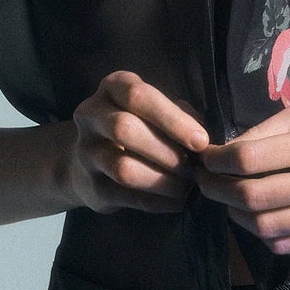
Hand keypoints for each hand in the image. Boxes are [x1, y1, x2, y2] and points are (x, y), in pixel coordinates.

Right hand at [64, 70, 210, 214]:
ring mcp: (86, 152)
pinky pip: (127, 196)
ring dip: (163, 180)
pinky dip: (158, 201)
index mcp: (112, 87)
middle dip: (166, 151)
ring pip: (123, 168)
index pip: (137, 96)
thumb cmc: (141, 126)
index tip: (200, 141)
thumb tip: (203, 137)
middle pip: (124, 129)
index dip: (172, 119)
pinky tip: (176, 200)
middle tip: (193, 167)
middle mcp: (91, 115)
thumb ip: (179, 115)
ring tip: (186, 185)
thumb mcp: (157, 110)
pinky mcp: (91, 187)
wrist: (92, 162)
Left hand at [191, 101, 289, 254]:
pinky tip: (254, 216)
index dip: (217, 161)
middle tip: (203, 181)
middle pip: (252, 196)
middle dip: (215, 190)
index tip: (205, 157)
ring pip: (265, 227)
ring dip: (234, 214)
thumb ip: (275, 128)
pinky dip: (261, 234)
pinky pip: (287, 245)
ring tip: (226, 199)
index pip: (250, 158)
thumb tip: (229, 149)